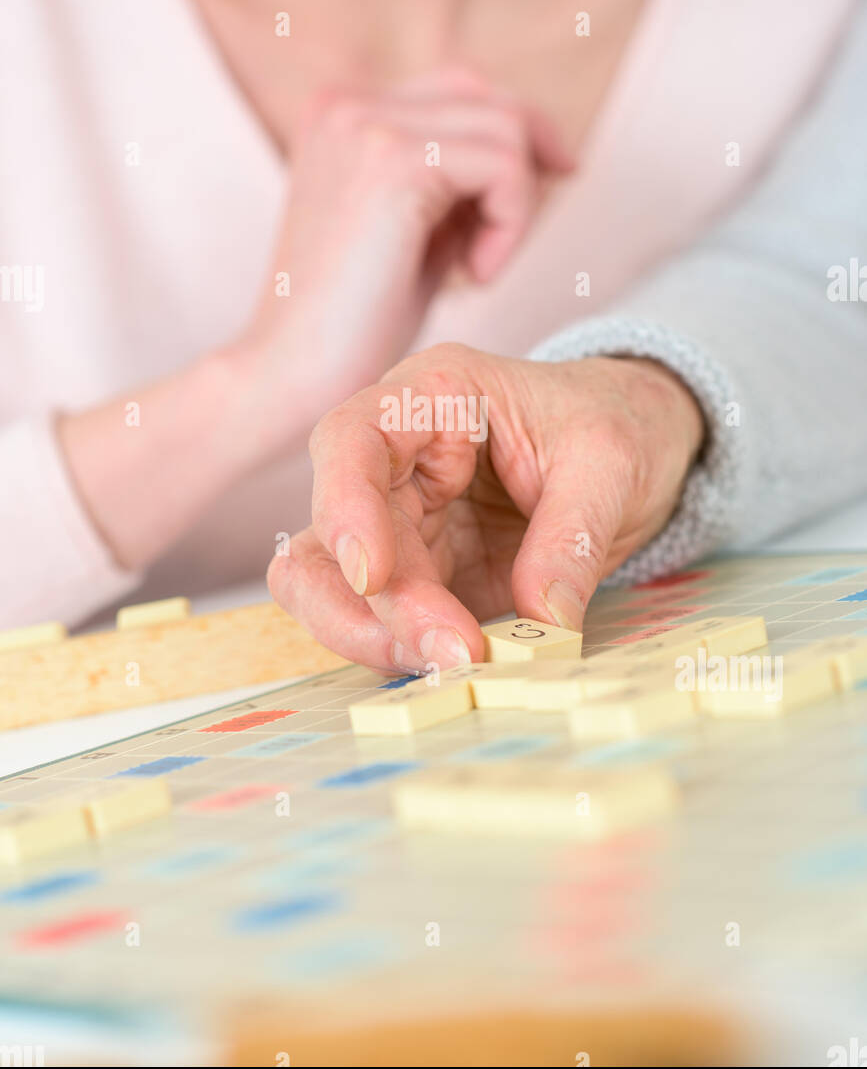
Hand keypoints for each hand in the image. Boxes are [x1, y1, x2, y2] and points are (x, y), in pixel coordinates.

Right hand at [230, 70, 572, 453]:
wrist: (292, 377)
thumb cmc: (356, 324)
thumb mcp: (414, 229)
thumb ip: (456, 182)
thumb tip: (537, 147)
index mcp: (340, 112)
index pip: (460, 89)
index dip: (515, 137)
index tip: (549, 183)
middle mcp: (347, 103)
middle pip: (489, 99)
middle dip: (529, 164)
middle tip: (514, 238)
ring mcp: (367, 124)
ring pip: (506, 128)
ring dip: (515, 207)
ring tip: (477, 269)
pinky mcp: (395, 161)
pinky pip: (504, 165)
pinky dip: (511, 223)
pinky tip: (475, 275)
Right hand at [268, 344, 705, 670]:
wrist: (641, 442)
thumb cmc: (616, 422)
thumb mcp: (611, 462)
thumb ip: (573, 537)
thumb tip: (544, 621)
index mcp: (434, 397)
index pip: (353, 439)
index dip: (344, 506)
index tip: (371, 574)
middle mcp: (398, 458)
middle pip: (333, 533)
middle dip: (381, 604)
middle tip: (451, 654)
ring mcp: (403, 521)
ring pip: (332, 585)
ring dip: (377, 636)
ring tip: (453, 667)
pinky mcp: (424, 577)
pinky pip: (384, 619)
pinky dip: (407, 650)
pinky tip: (460, 671)